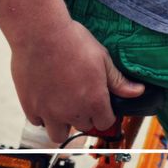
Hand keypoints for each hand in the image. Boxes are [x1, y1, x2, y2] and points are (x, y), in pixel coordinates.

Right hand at [11, 21, 144, 143]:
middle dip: (84, 115)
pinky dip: (41, 115)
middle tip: (79, 97)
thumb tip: (137, 91)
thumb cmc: (72, 41)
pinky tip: (45, 98)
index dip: (104, 113)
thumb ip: (118, 81)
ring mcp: (50, 112)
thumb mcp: (102, 57)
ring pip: (58, 134)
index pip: (105, 123)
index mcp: (94, 101)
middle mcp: (73, 112)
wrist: (40, 33)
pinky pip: (37, 122)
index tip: (99, 103)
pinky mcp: (30, 107)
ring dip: (62, 124)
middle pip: (84, 126)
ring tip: (61, 105)